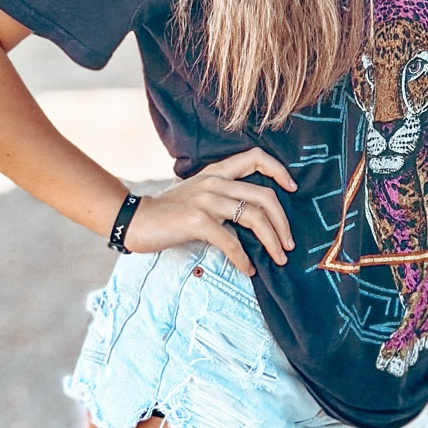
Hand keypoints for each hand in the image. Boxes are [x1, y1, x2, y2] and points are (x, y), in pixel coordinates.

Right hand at [122, 148, 297, 276]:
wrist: (134, 220)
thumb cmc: (168, 213)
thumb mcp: (197, 194)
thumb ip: (222, 196)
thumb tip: (254, 217)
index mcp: (216, 172)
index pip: (255, 156)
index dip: (279, 170)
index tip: (293, 189)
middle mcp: (214, 182)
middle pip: (264, 195)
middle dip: (283, 223)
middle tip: (290, 244)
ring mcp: (206, 200)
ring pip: (253, 217)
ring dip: (271, 242)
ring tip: (278, 259)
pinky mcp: (197, 221)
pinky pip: (231, 241)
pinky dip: (243, 259)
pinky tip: (248, 270)